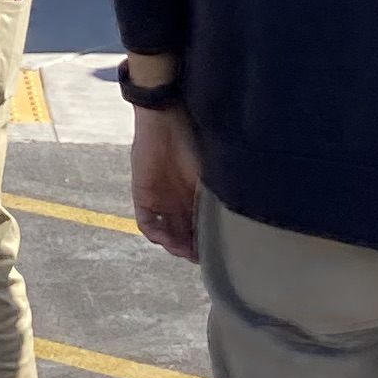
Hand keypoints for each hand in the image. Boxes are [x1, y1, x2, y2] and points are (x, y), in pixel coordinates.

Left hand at [128, 104, 201, 263]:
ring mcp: (160, 199)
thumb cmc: (194, 141)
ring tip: (187, 250)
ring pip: (167, 232)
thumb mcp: (210, 176)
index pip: (200, 226)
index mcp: (195, 194)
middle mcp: (178, 200)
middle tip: (202, 257)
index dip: (207, 241)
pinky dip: (157, 234)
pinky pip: (147, 222)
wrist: (165, 120)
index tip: (217, 253)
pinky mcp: (143, 195)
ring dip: (176, 245)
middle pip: (184, 234)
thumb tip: (234, 225)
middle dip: (192, 248)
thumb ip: (216, 198)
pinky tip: (168, 239)